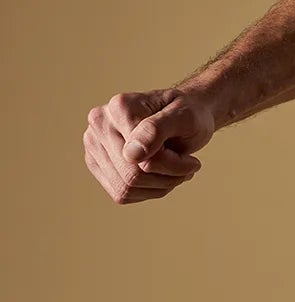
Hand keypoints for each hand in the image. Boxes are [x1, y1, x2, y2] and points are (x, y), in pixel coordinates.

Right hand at [84, 88, 214, 204]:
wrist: (186, 114)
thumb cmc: (190, 113)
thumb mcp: (185, 116)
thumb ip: (157, 130)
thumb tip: (131, 154)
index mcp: (120, 107)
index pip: (142, 157)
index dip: (172, 164)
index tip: (192, 159)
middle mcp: (100, 124)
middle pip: (131, 175)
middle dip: (167, 177)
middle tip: (189, 167)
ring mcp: (94, 145)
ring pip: (124, 189)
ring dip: (159, 186)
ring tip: (177, 171)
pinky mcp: (97, 163)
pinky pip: (120, 193)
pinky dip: (148, 191)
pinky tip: (162, 175)